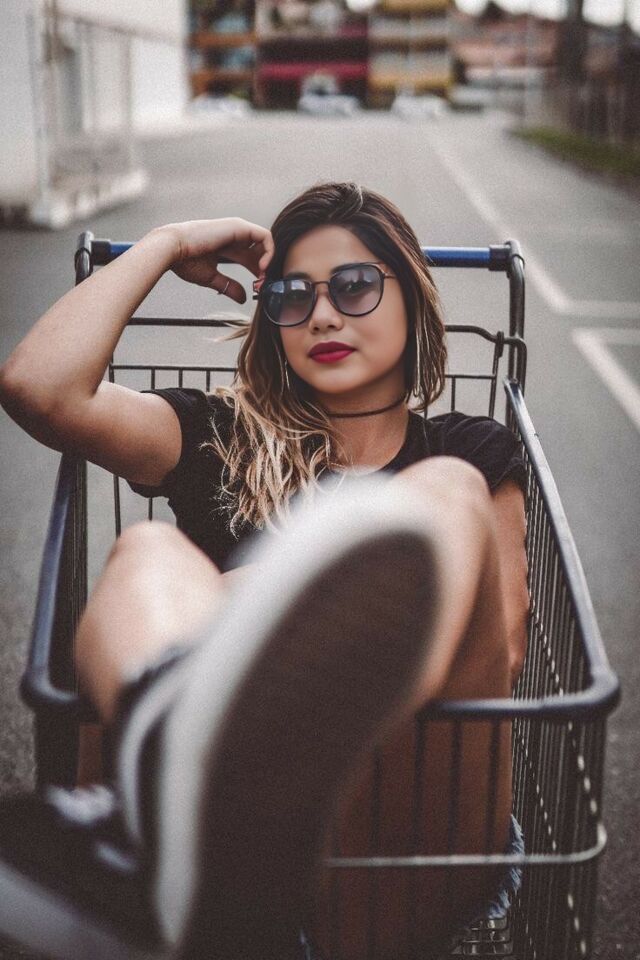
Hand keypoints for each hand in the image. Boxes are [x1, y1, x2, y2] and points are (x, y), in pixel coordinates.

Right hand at [154, 218, 273, 302]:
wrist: (172, 248)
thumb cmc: (184, 260)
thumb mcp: (212, 278)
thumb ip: (228, 287)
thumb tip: (243, 298)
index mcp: (226, 246)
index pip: (250, 258)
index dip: (257, 273)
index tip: (257, 287)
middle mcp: (233, 235)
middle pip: (259, 252)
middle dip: (264, 269)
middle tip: (262, 285)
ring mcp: (237, 229)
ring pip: (264, 243)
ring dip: (268, 261)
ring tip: (262, 277)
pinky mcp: (239, 227)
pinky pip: (264, 236)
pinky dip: (268, 252)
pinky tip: (261, 267)